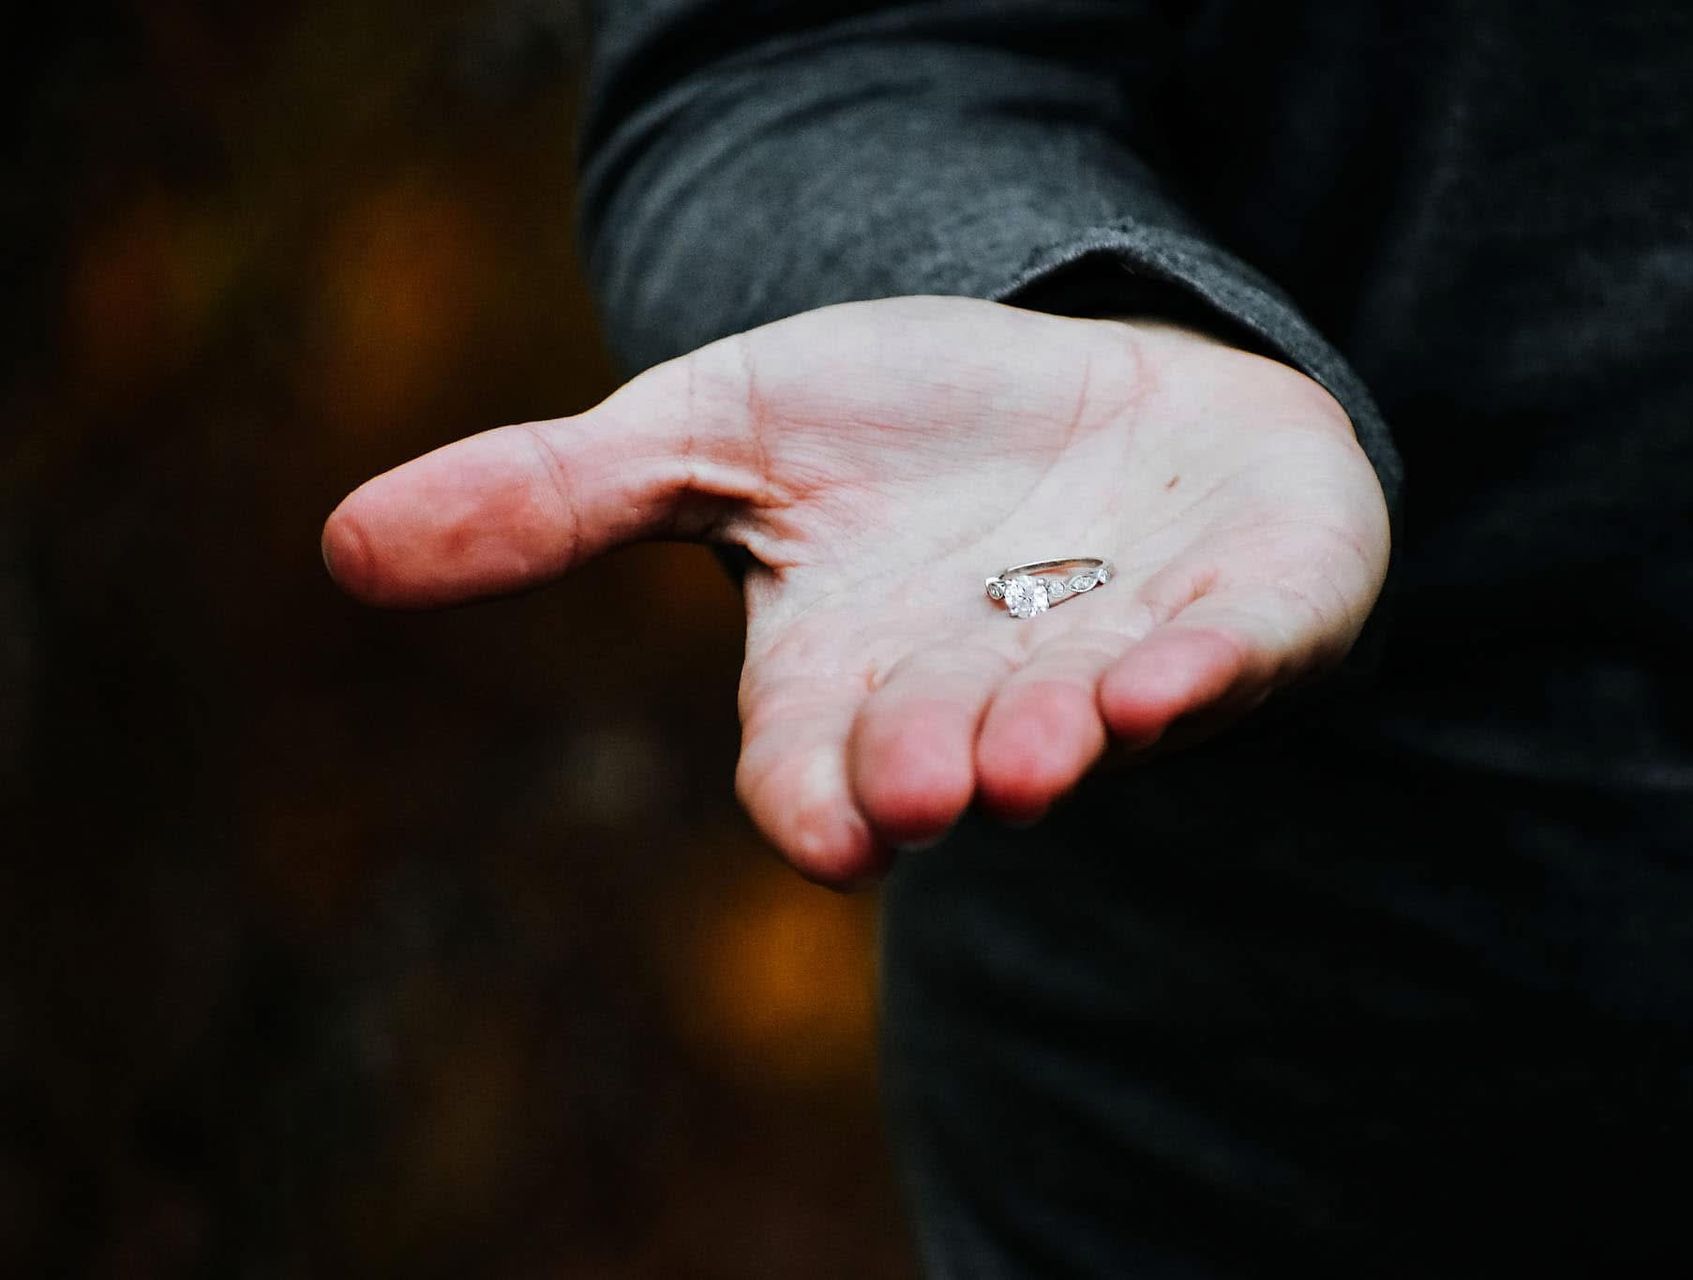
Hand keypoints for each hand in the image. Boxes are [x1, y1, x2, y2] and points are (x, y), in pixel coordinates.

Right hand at [322, 297, 1388, 884]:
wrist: (1095, 378)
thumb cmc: (901, 423)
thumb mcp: (714, 432)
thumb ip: (559, 497)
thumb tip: (338, 545)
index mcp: (850, 684)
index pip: (816, 773)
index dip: (821, 800)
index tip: (832, 828)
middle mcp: (983, 701)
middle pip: (948, 757)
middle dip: (936, 766)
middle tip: (933, 781)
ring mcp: (1122, 666)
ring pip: (1090, 727)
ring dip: (1069, 737)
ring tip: (1054, 741)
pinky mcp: (1246, 617)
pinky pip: (1239, 659)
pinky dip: (1214, 669)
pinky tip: (1181, 672)